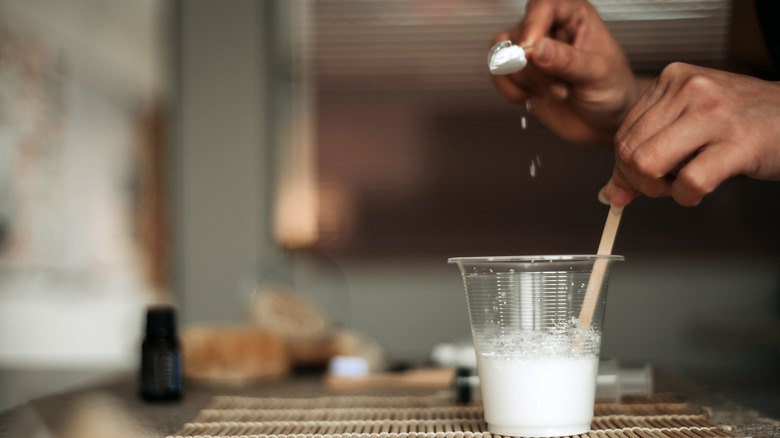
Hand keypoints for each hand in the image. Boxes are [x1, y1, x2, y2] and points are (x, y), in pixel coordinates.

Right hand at [491, 0, 642, 144]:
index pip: (542, 6)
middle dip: (536, 70)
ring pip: (503, 56)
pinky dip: (513, 91)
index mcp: (574, 16)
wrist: (605, 121)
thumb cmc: (612, 91)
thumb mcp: (597, 73)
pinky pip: (498, 75)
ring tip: (554, 92)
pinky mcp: (521, 74)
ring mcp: (532, 52)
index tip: (530, 52)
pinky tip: (535, 96)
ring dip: (525, 82)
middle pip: (519, 36)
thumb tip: (537, 49)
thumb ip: (567, 60)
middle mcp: (550, 29)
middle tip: (559, 86)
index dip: (532, 27)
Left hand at [604, 62, 779, 206]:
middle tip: (664, 185)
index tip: (640, 180)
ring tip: (682, 185)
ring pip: (648, 164)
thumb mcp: (688, 124)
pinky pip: (689, 182)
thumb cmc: (742, 121)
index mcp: (673, 79)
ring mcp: (714, 113)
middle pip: (629, 151)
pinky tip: (700, 189)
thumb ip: (647, 151)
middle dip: (639, 181)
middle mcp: (690, 89)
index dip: (626, 168)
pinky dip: (687, 197)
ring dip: (659, 189)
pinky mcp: (738, 143)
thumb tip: (612, 192)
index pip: (623, 134)